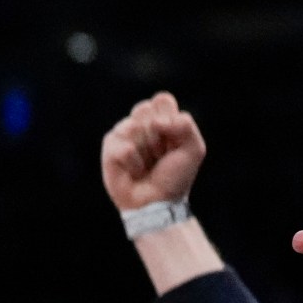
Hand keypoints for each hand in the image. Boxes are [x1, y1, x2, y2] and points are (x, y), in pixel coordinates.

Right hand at [101, 92, 206, 209]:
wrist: (157, 203)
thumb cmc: (175, 178)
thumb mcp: (193, 149)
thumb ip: (185, 124)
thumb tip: (157, 121)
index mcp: (161, 119)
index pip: (161, 99)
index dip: (168, 118)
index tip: (172, 140)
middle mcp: (140, 124)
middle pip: (145, 108)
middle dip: (157, 135)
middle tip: (159, 154)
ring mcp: (122, 135)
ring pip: (132, 126)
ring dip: (145, 150)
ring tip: (146, 165)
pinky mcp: (109, 149)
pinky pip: (122, 146)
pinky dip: (133, 162)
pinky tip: (134, 172)